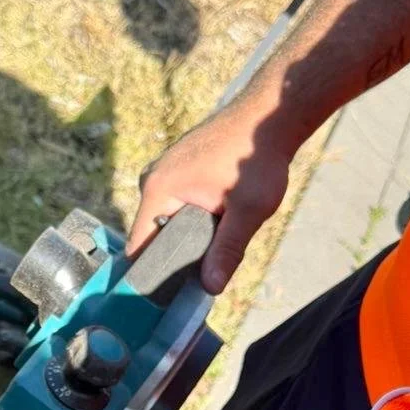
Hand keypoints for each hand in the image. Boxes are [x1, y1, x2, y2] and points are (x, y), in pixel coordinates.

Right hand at [129, 101, 293, 292]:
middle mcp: (152, 178)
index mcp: (157, 189)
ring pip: (168, 219)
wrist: (269, 114)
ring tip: (214, 248)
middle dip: (177, 255)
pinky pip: (177, 203)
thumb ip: (227, 250)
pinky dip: (192, 218)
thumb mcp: (247, 211)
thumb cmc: (257, 157)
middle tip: (203, 275)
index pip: (140, 244)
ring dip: (188, 236)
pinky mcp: (179, 167)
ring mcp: (165, 170)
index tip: (168, 295)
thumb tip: (210, 288)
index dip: (153, 273)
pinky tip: (215, 224)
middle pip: (154, 233)